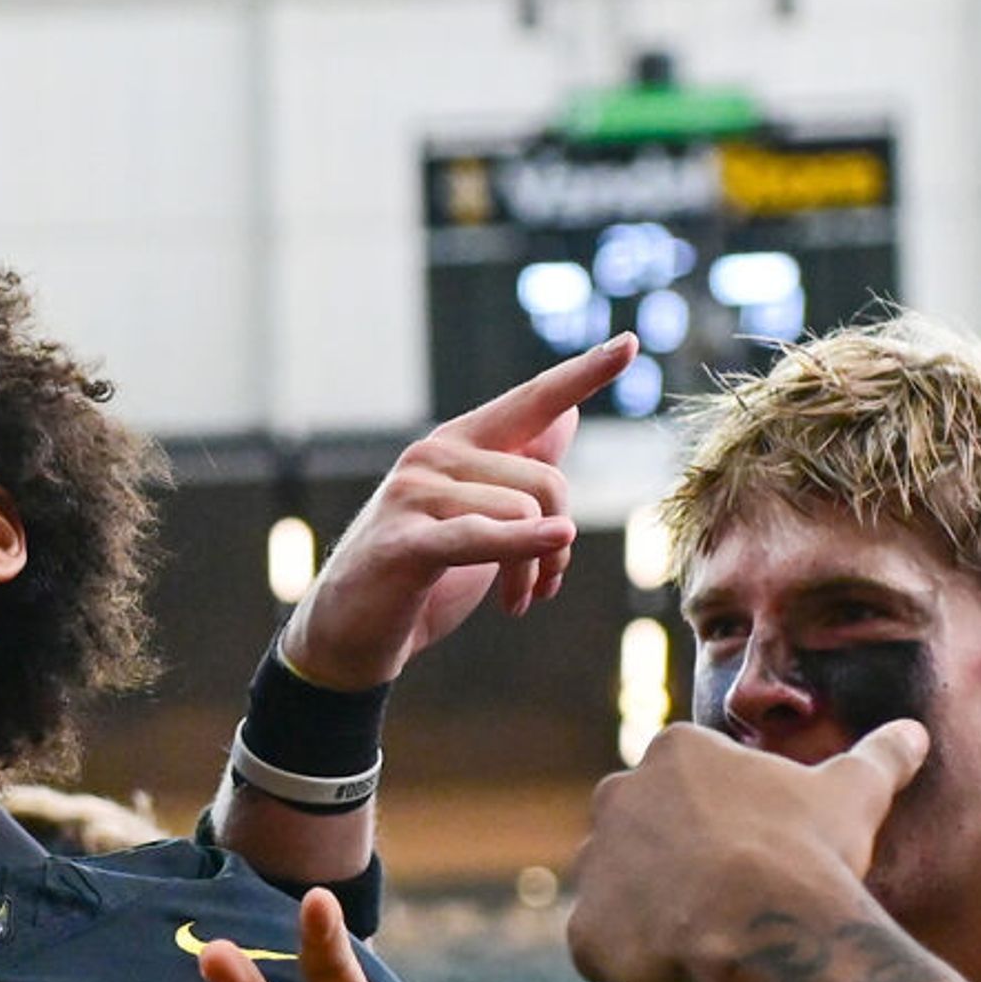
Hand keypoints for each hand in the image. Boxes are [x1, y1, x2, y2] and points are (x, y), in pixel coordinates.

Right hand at [278, 336, 636, 691]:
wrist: (349, 638)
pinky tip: (549, 561)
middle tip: (545, 587)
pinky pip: (481, 536)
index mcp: (457, 444)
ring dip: (535, 572)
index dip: (583, 373)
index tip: (631, 342)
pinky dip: (521, 546)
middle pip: (546, 478)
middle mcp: (434, 455)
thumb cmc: (419, 577)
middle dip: (560, 541)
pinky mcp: (402, 541)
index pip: (531, 399)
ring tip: (518, 603)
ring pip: (523, 511)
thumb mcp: (479, 518)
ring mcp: (413, 493)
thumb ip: (517, 467)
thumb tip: (568, 414)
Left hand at [564, 720, 925, 981]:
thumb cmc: (810, 851)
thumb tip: (914, 731)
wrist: (768, 927)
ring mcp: (594, 865)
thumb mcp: (856, 794)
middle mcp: (617, 796)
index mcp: (675, 752)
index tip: (765, 853)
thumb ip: (880, 756)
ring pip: (619, 888)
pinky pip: (605, 948)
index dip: (733, 825)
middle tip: (736, 898)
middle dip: (681, 861)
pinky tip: (684, 973)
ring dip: (655, 909)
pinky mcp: (585, 932)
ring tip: (712, 936)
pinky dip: (636, 962)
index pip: (693, 784)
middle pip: (645, 831)